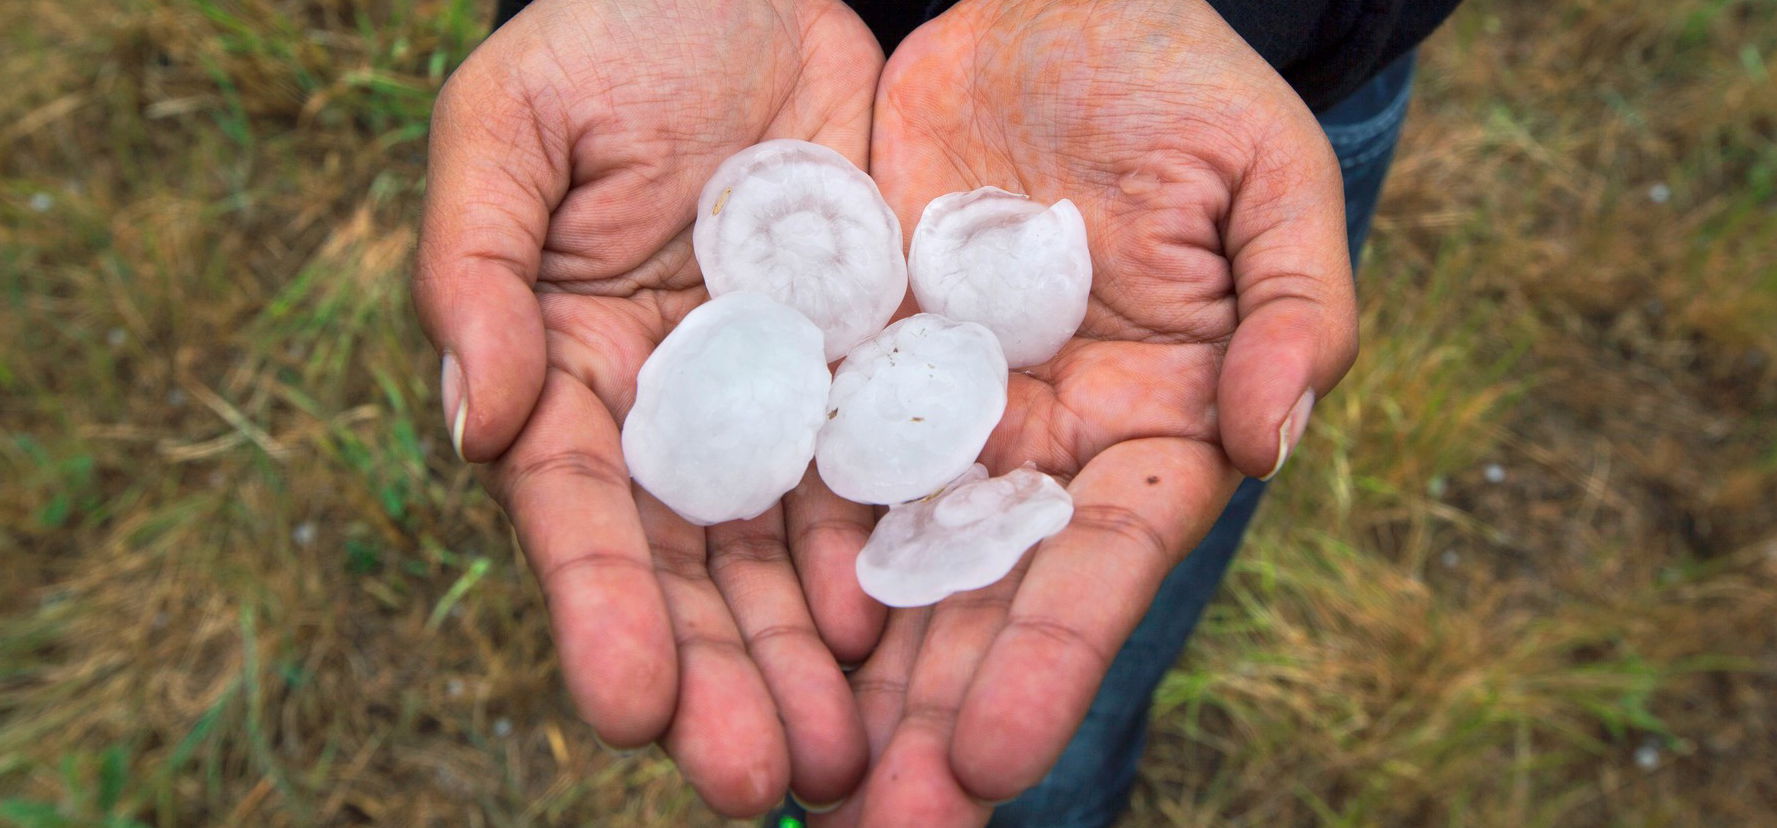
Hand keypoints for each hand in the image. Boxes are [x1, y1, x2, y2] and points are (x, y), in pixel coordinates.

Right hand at [411, 0, 888, 813]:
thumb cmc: (611, 35)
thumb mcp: (511, 124)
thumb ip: (474, 269)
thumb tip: (475, 426)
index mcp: (572, 372)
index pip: (584, 514)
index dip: (605, 610)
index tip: (632, 705)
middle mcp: (681, 413)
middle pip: (698, 569)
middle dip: (725, 677)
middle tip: (763, 780)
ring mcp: (784, 400)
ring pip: (798, 551)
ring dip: (816, 658)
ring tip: (849, 752)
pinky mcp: (874, 370)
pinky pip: (894, 472)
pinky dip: (902, 554)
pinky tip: (919, 630)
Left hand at [820, 0, 1356, 821]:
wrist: (1052, 9)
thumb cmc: (1183, 81)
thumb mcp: (1267, 174)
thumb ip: (1295, 302)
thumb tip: (1275, 433)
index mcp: (1151, 425)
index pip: (1099, 563)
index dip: (1048, 660)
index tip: (991, 763)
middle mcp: (1039, 447)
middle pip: (981, 595)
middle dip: (934, 713)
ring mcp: (939, 411)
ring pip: (882, 555)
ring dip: (841, 670)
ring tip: (785, 773)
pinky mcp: (852, 362)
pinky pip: (805, 460)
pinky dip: (772, 548)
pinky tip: (725, 632)